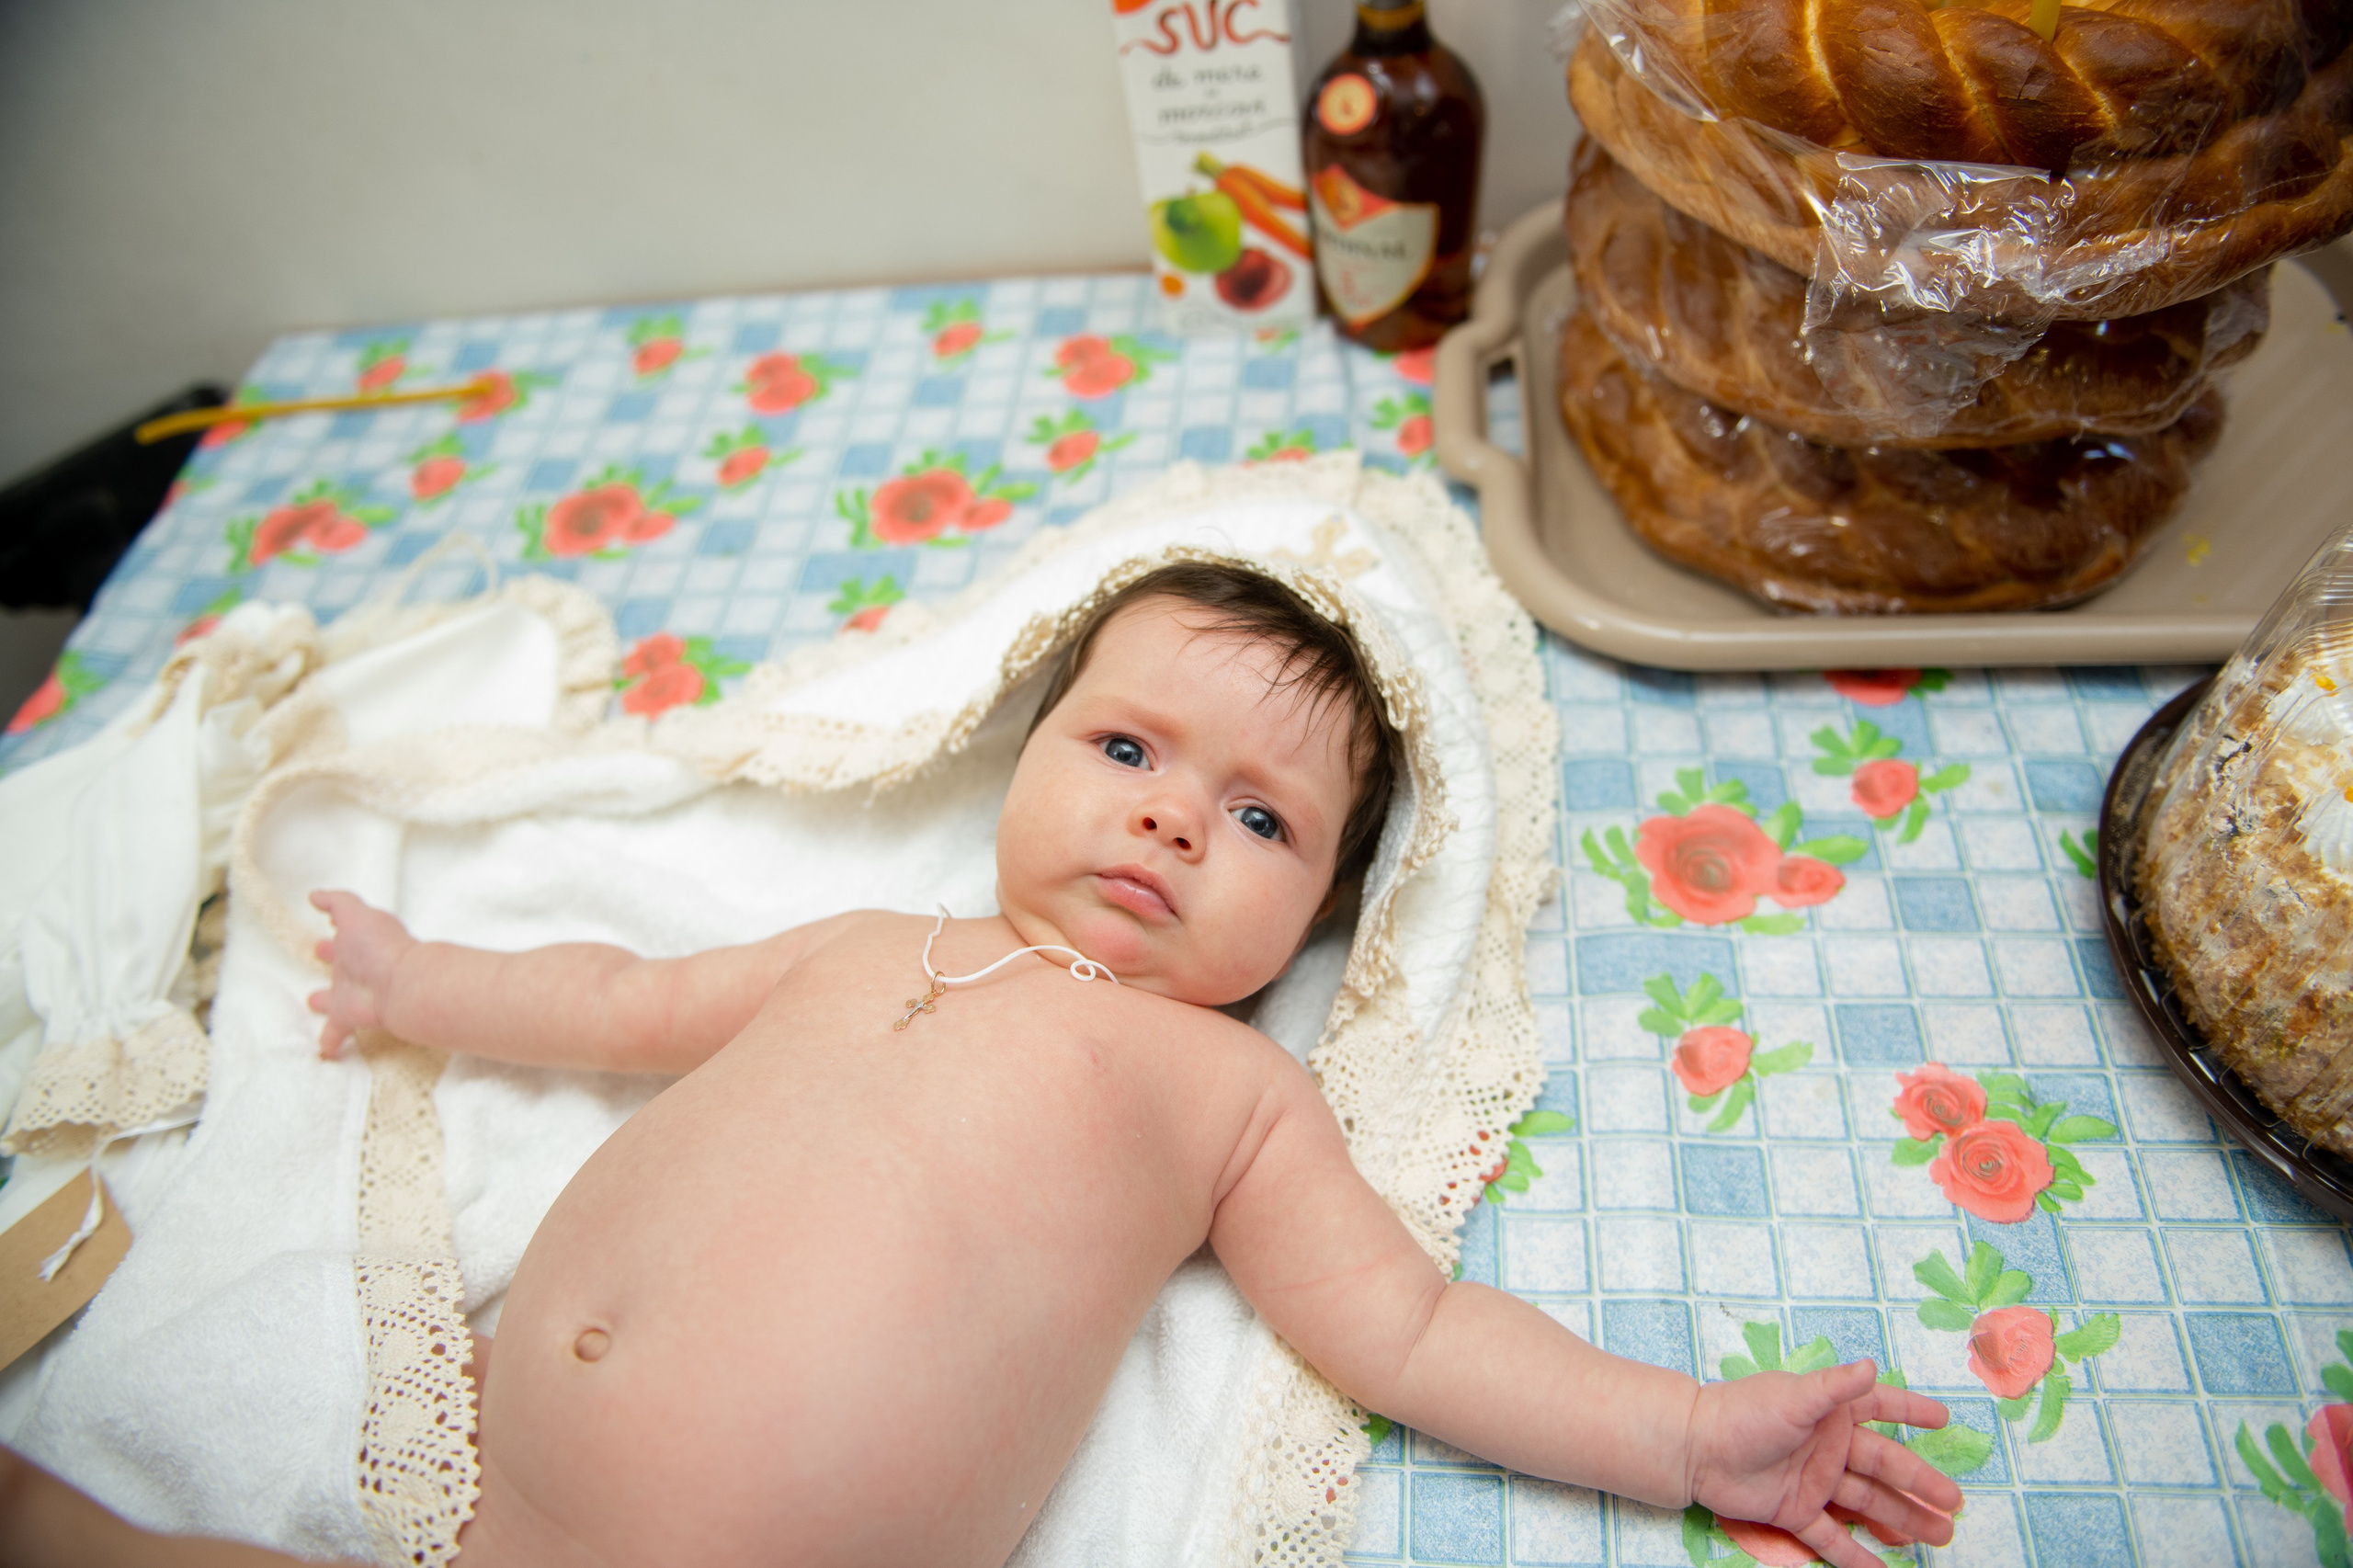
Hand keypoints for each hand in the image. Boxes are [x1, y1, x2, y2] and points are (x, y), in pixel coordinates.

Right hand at [306, 890, 415, 1058]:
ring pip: (335, 997)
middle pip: (342, 962)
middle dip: (331, 957)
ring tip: (313, 1001)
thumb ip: (337, 902)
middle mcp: (357, 968)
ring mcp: (353, 993)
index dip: (336, 929)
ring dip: (325, 999)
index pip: (346, 935)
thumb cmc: (380, 947)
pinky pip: (336, 1033)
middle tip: (319, 953)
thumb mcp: (357, 914)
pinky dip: (329, 1041)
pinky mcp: (349, 1017)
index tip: (327, 926)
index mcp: (358, 943)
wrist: (400, 985)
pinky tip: (324, 1051)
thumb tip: (315, 895)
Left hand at [1686, 1360, 1962, 1567]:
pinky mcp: (1796, 1511)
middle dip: (1920, 1483)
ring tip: (1940, 1536)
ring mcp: (1815, 1481)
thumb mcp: (1794, 1396)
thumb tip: (1871, 1365)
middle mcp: (1828, 1447)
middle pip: (1885, 1466)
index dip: (1911, 1411)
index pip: (1880, 1407)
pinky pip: (1832, 1537)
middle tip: (1955, 1503)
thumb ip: (1835, 1387)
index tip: (1944, 1419)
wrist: (1696, 1447)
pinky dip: (1857, 1556)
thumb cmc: (1744, 1413)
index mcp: (1830, 1413)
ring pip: (1868, 1503)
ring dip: (1903, 1520)